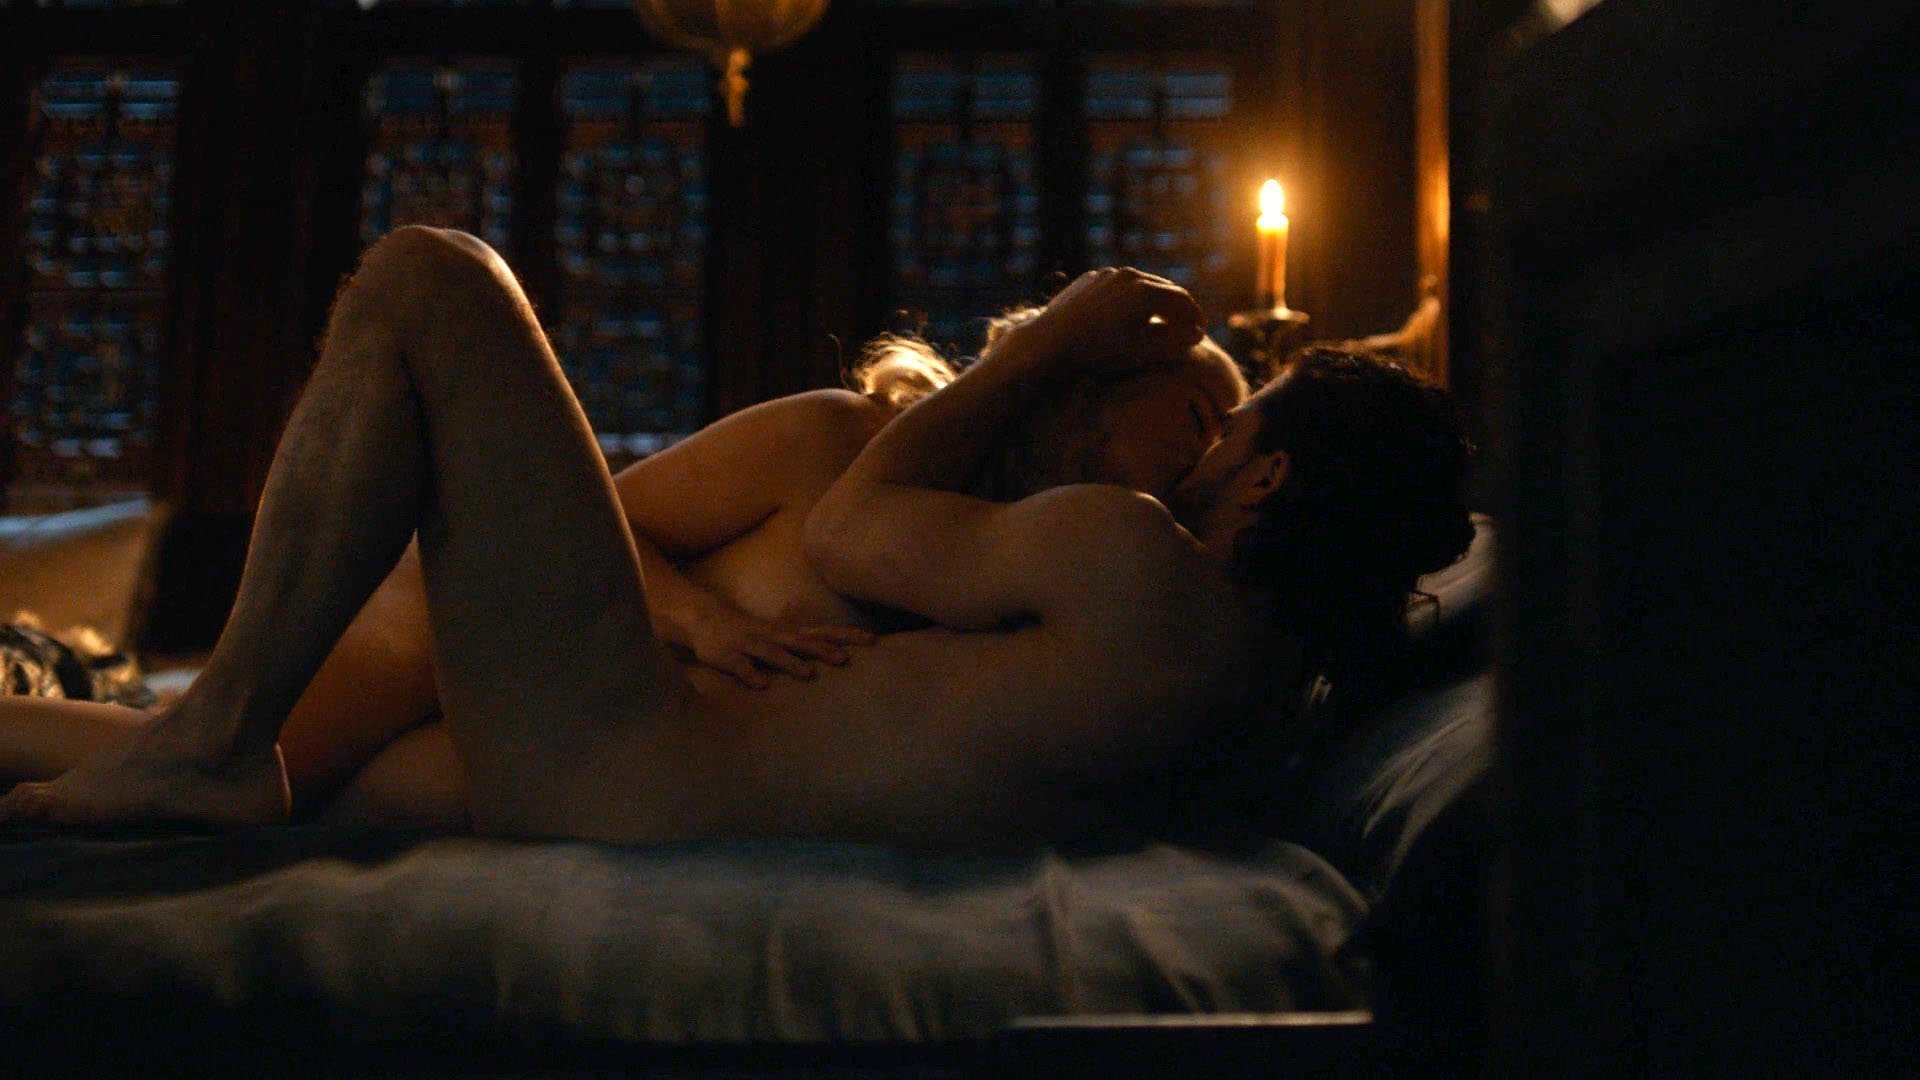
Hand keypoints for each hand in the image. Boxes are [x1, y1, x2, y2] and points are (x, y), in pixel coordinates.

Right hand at [672, 602, 873, 688]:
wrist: (704, 617)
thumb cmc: (750, 630)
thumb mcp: (780, 632)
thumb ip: (804, 639)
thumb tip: (840, 647)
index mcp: (787, 632)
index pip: (823, 631)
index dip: (846, 635)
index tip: (872, 640)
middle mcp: (772, 636)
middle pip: (802, 642)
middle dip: (823, 650)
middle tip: (845, 660)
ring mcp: (750, 645)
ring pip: (773, 653)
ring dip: (791, 663)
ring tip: (808, 675)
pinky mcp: (728, 656)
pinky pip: (741, 667)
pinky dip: (751, 675)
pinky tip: (762, 686)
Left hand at [1003, 267, 1205, 376]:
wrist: (1049, 342)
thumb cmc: (1098, 351)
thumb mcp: (1142, 353)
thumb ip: (1175, 343)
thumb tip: (1197, 334)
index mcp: (1146, 291)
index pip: (1183, 301)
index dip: (1196, 318)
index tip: (1199, 333)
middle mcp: (1129, 275)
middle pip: (1165, 288)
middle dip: (1178, 307)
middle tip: (1185, 326)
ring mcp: (1107, 273)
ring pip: (1141, 284)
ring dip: (1155, 301)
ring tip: (1160, 321)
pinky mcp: (1090, 278)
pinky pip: (1119, 285)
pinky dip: (1131, 297)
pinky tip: (1129, 315)